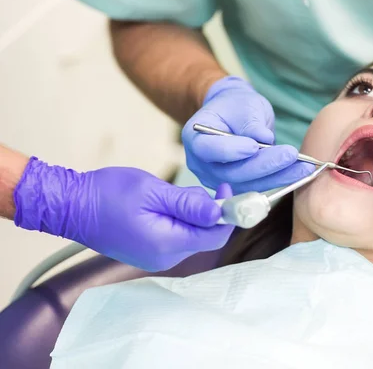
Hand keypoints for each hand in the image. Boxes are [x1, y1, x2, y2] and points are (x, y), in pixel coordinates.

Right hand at [14, 161, 234, 270]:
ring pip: (192, 236)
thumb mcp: (153, 192)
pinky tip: (166, 204)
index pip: (215, 236)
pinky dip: (181, 220)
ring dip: (193, 214)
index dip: (228, 214)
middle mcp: (165, 258)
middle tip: (196, 188)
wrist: (71, 206)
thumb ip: (188, 205)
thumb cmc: (108, 194)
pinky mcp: (150, 252)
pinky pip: (177, 238)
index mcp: (167, 244)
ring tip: (172, 194)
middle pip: (206, 237)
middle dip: (209, 212)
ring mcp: (156, 258)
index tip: (228, 190)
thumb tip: (220, 213)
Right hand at [182, 76, 312, 193]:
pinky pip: (259, 187)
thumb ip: (250, 122)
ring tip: (304, 167)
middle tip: (290, 155)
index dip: (231, 151)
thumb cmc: (236, 106)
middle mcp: (202, 165)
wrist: (235, 116)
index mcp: (195, 139)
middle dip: (264, 165)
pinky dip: (281, 180)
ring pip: (249, 184)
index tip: (255, 145)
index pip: (209, 149)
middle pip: (232, 172)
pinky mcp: (237, 187)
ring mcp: (218, 179)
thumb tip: (264, 139)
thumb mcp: (243, 104)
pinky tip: (301, 173)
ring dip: (279, 177)